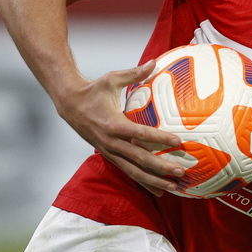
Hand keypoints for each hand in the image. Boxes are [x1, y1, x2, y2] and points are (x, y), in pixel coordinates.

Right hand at [53, 59, 184, 195]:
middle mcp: (111, 142)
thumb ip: (134, 73)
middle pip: (139, 159)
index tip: (178, 141)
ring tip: (175, 187)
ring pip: (134, 171)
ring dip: (155, 180)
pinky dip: (144, 182)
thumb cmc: (92, 91)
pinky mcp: (109, 156)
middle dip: (161, 166)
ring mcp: (109, 152)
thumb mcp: (112, 79)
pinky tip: (159, 189)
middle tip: (182, 170)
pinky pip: (128, 172)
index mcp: (113, 124)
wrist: (68, 105)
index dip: (160, 138)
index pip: (140, 134)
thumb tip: (154, 61)